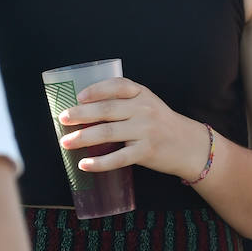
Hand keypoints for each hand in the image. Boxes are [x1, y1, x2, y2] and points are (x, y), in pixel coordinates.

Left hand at [56, 77, 207, 179]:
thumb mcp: (148, 104)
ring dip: (83, 138)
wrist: (188, 145)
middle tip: (63, 118)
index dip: (96, 90)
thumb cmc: (161, 124)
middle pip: (107, 110)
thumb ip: (124, 102)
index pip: (118, 86)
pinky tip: (84, 164)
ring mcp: (146, 131)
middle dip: (81, 114)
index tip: (78, 97)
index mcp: (142, 94)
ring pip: (108, 133)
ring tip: (66, 142)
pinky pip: (118, 157)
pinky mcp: (146, 152)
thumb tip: (84, 109)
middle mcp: (144, 109)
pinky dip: (99, 163)